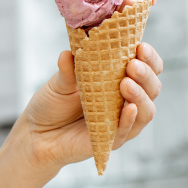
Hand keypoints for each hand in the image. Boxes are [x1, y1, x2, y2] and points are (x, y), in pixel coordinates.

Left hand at [15, 42, 163, 170]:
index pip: (147, 68)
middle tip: (132, 65)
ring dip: (140, 95)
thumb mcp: (59, 83)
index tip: (140, 46)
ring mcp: (121, 122)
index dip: (149, 58)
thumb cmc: (52, 105)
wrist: (35, 133)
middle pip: (152, 87)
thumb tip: (68, 52)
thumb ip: (67, 69)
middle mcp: (126, 101)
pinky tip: (129, 108)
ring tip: (126, 83)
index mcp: (119, 80)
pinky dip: (130, 120)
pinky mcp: (111, 141)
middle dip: (146, 74)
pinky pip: (127, 131)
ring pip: (146, 110)